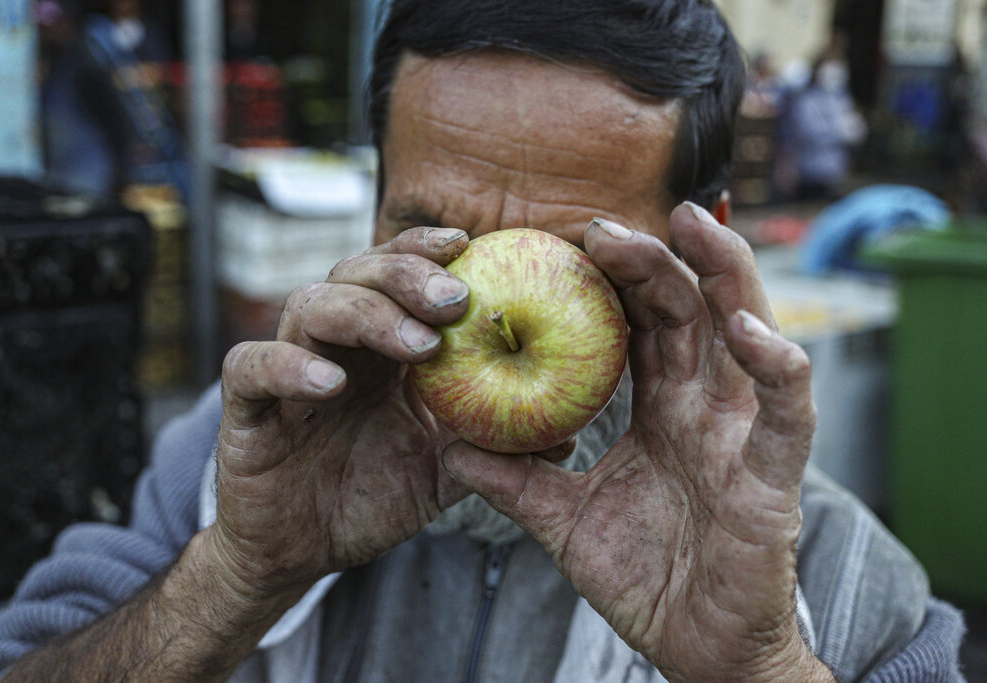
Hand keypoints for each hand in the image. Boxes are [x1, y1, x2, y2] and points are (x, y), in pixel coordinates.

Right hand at [210, 227, 477, 600]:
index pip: (396, 274)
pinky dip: (288, 365)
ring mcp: (285, 371)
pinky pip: (251, 368)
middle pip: (356, 274)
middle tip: (457, 299)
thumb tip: (568, 436)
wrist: (303, 551)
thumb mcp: (443, 467)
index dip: (426, 252)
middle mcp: (332, 344)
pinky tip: (331, 382)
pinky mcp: (245, 410)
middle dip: (407, 275)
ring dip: (365, 314)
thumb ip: (491, 444)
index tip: (470, 244)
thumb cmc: (375, 496)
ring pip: (308, 306)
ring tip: (419, 344)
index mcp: (378, 347)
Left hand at [443, 204, 832, 680]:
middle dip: (657, 258)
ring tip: (688, 224)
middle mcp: (707, 405)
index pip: (643, 324)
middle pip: (689, 310)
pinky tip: (742, 328)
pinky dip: (774, 364)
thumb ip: (515, 479)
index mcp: (664, 407)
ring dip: (723, 274)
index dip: (616, 280)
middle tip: (605, 223)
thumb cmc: (642, 576)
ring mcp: (744, 432)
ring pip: (747, 331)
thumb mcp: (563, 519)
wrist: (693, 647)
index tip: (569, 242)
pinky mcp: (774, 473)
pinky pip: (787, 408)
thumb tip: (449, 445)